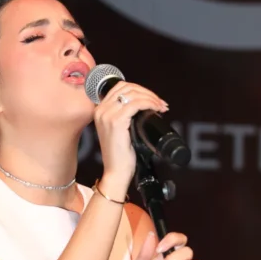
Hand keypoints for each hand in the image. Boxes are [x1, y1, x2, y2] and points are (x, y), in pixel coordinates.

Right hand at [93, 82, 168, 198]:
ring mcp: (106, 115)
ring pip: (132, 94)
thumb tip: (145, 105)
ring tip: (161, 106)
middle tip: (160, 102)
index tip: (153, 99)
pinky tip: (156, 109)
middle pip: (126, 87)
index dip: (140, 90)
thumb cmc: (121, 155)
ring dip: (150, 97)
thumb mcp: (121, 130)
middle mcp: (100, 110)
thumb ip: (126, 116)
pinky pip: (136, 104)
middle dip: (147, 92)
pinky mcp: (115, 122)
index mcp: (100, 110)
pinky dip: (149, 103)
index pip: (120, 88)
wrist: (116, 172)